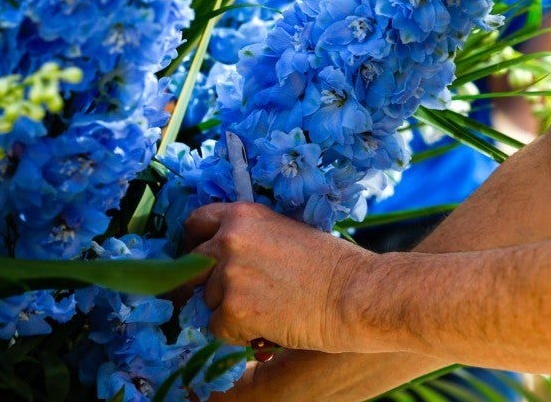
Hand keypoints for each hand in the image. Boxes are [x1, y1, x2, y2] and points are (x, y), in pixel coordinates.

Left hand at [183, 201, 372, 351]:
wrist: (358, 294)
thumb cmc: (333, 265)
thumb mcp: (284, 232)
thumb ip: (250, 239)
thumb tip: (222, 260)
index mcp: (242, 215)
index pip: (196, 223)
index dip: (193, 243)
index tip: (196, 260)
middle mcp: (229, 240)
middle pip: (192, 266)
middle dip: (203, 284)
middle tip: (224, 298)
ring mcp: (229, 274)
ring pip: (207, 301)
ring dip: (227, 311)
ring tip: (265, 312)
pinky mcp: (234, 309)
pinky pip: (217, 328)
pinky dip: (237, 334)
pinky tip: (265, 329)